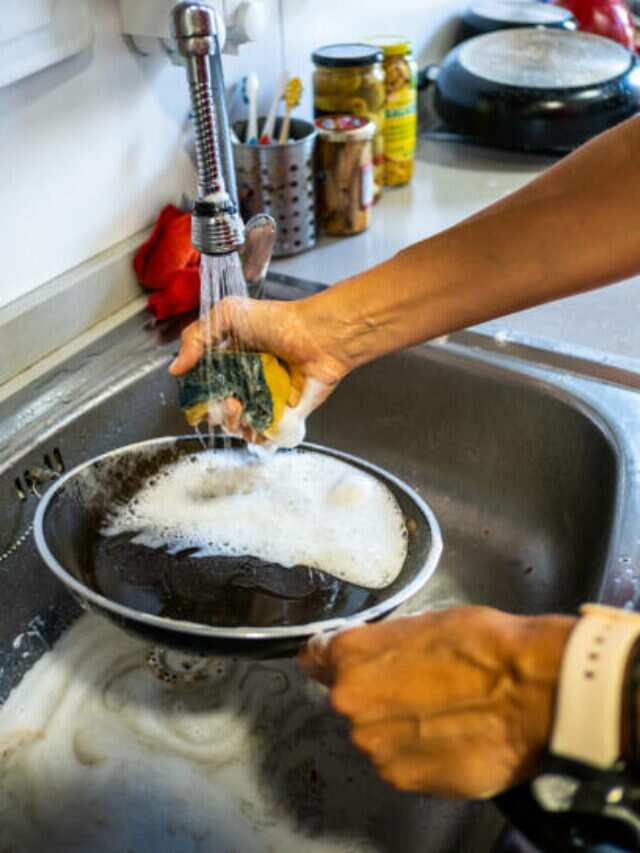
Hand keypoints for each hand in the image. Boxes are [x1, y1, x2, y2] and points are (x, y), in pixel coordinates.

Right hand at [169, 297, 350, 441]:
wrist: (319, 337)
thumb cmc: (279, 321)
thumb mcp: (229, 314)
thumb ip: (196, 337)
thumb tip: (175, 369)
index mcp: (231, 362)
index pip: (205, 387)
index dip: (199, 395)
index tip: (199, 394)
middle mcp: (246, 383)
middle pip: (219, 411)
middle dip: (215, 412)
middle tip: (227, 400)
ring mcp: (265, 402)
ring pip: (238, 426)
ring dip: (233, 424)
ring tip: (239, 408)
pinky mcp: (284, 417)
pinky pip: (264, 437)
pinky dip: (257, 437)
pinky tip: (256, 426)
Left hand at [299, 606, 575, 798]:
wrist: (533, 692)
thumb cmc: (484, 645)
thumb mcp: (423, 622)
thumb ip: (379, 643)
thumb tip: (358, 651)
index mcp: (350, 656)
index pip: (315, 656)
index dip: (333, 657)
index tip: (350, 661)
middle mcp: (351, 705)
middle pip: (350, 699)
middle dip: (376, 693)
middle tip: (419, 685)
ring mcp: (376, 747)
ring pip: (376, 733)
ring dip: (397, 726)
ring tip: (443, 712)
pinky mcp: (405, 778)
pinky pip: (401, 762)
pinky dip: (419, 753)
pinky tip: (451, 735)